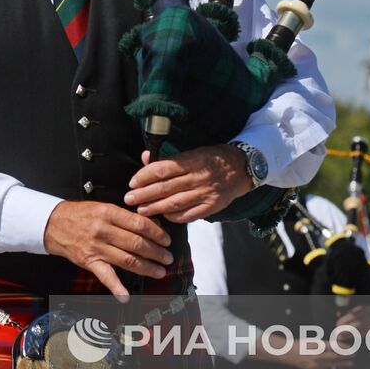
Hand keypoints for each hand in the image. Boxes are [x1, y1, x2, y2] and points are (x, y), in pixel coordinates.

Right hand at [43, 200, 173, 297]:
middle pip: (137, 244)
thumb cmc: (80, 214)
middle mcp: (103, 230)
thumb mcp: (102, 207)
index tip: (166, 240)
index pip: (139, 224)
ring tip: (160, 271)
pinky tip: (127, 296)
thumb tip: (150, 225)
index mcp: (108, 213)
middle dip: (156, 252)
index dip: (157, 233)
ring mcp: (96, 248)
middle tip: (168, 257)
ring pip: (127, 260)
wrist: (53, 223)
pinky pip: (105, 276)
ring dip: (147, 267)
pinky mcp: (89, 262)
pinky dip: (116, 288)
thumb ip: (124, 216)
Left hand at [123, 145, 252, 222]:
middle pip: (166, 188)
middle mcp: (199, 177)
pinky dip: (174, 216)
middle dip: (144, 194)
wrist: (241, 168)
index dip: (145, 176)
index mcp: (193, 160)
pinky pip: (189, 215)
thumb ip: (169, 158)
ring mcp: (206, 193)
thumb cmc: (212, 158)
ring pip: (175, 203)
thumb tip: (146, 157)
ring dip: (155, 208)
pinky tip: (162, 216)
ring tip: (141, 210)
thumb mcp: (193, 152)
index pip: (163, 169)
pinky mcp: (211, 207)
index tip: (132, 182)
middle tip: (129, 199)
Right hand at [258, 329, 353, 368]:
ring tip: (351, 363)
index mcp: (316, 345)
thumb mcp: (311, 340)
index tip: (349, 347)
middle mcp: (316, 354)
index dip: (342, 347)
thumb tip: (337, 346)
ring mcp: (314, 363)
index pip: (333, 346)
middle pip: (334, 355)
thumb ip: (323, 344)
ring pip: (332, 364)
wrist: (287, 352)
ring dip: (343, 364)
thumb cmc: (300, 344)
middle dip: (346, 355)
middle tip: (354, 354)